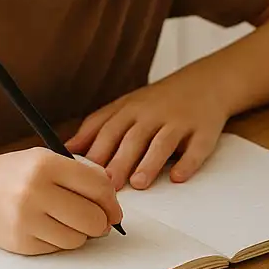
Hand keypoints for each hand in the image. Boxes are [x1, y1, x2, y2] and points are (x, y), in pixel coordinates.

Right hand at [0, 147, 124, 255]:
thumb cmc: (14, 174)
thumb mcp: (45, 159)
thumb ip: (82, 174)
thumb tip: (113, 198)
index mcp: (46, 164)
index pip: (98, 187)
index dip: (112, 202)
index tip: (114, 210)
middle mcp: (35, 191)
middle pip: (92, 218)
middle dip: (101, 223)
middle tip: (99, 221)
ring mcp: (25, 219)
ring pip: (77, 239)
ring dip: (80, 234)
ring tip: (69, 222)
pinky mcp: (19, 243)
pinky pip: (57, 249)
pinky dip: (60, 241)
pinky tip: (47, 228)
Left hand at [66, 77, 227, 190]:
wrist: (208, 82)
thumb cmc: (159, 101)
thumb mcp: (126, 107)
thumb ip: (96, 128)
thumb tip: (61, 152)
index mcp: (130, 109)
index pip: (107, 130)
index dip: (93, 153)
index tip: (80, 176)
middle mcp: (153, 114)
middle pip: (132, 138)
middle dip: (118, 161)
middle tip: (106, 187)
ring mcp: (180, 121)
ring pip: (162, 142)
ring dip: (149, 162)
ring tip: (138, 183)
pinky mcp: (204, 131)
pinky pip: (196, 148)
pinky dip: (188, 163)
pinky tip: (178, 177)